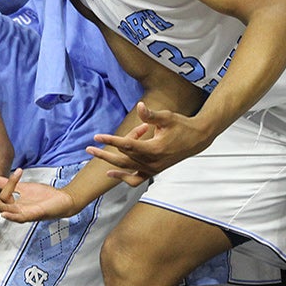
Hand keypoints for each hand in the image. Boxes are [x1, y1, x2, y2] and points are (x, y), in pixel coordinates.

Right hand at [0, 168, 80, 222]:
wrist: (63, 200)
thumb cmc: (45, 196)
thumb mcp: (25, 188)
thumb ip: (11, 185)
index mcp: (15, 204)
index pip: (0, 196)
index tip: (2, 175)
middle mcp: (18, 210)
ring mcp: (25, 214)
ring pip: (7, 211)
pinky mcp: (34, 215)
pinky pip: (21, 217)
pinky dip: (12, 216)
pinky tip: (4, 213)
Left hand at [88, 102, 214, 180]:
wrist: (196, 139)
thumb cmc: (181, 125)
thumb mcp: (166, 117)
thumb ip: (151, 115)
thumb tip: (140, 106)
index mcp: (154, 149)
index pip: (127, 145)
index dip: (111, 140)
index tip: (97, 136)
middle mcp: (152, 162)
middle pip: (123, 159)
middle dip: (104, 153)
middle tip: (88, 149)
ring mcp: (153, 169)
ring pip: (127, 169)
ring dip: (110, 163)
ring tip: (96, 155)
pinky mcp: (154, 171)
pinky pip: (136, 179)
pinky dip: (123, 177)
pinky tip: (111, 173)